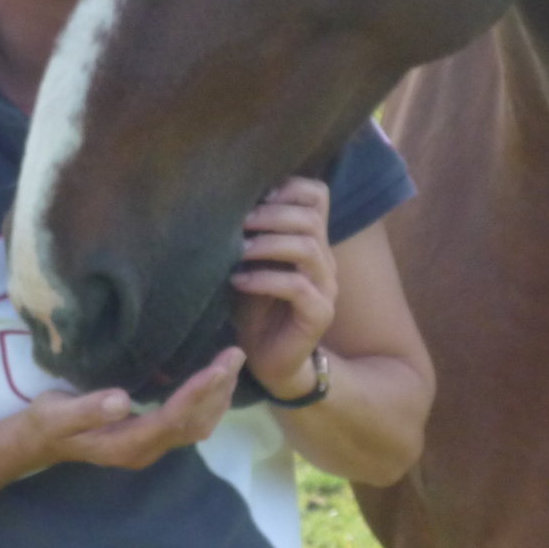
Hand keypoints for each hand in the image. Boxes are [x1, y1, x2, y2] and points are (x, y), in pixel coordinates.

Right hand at [22, 347, 244, 469]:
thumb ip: (89, 409)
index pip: (172, 419)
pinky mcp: (151, 439)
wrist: (39, 442)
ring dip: (218, 396)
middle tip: (235, 354)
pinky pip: (190, 424)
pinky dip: (208, 403)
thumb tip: (122, 400)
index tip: (218, 367)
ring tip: (232, 362)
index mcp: (126, 444)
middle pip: (193, 423)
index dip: (198, 394)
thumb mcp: (59, 414)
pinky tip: (215, 381)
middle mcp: (146, 450)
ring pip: (197, 427)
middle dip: (217, 389)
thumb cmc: (48, 424)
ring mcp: (150, 447)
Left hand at [231, 177, 336, 400]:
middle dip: (271, 215)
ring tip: (239, 251)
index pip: (318, 195)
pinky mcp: (319, 314)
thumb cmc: (254, 308)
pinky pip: (297, 287)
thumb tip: (223, 201)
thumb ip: (248, 235)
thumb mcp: (249, 264)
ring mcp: (325, 287)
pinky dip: (265, 279)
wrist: (268, 359)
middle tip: (240, 224)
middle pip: (311, 218)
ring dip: (268, 245)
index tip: (255, 197)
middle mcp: (324, 260)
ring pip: (307, 249)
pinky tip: (240, 282)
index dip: (289, 187)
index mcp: (311, 241)